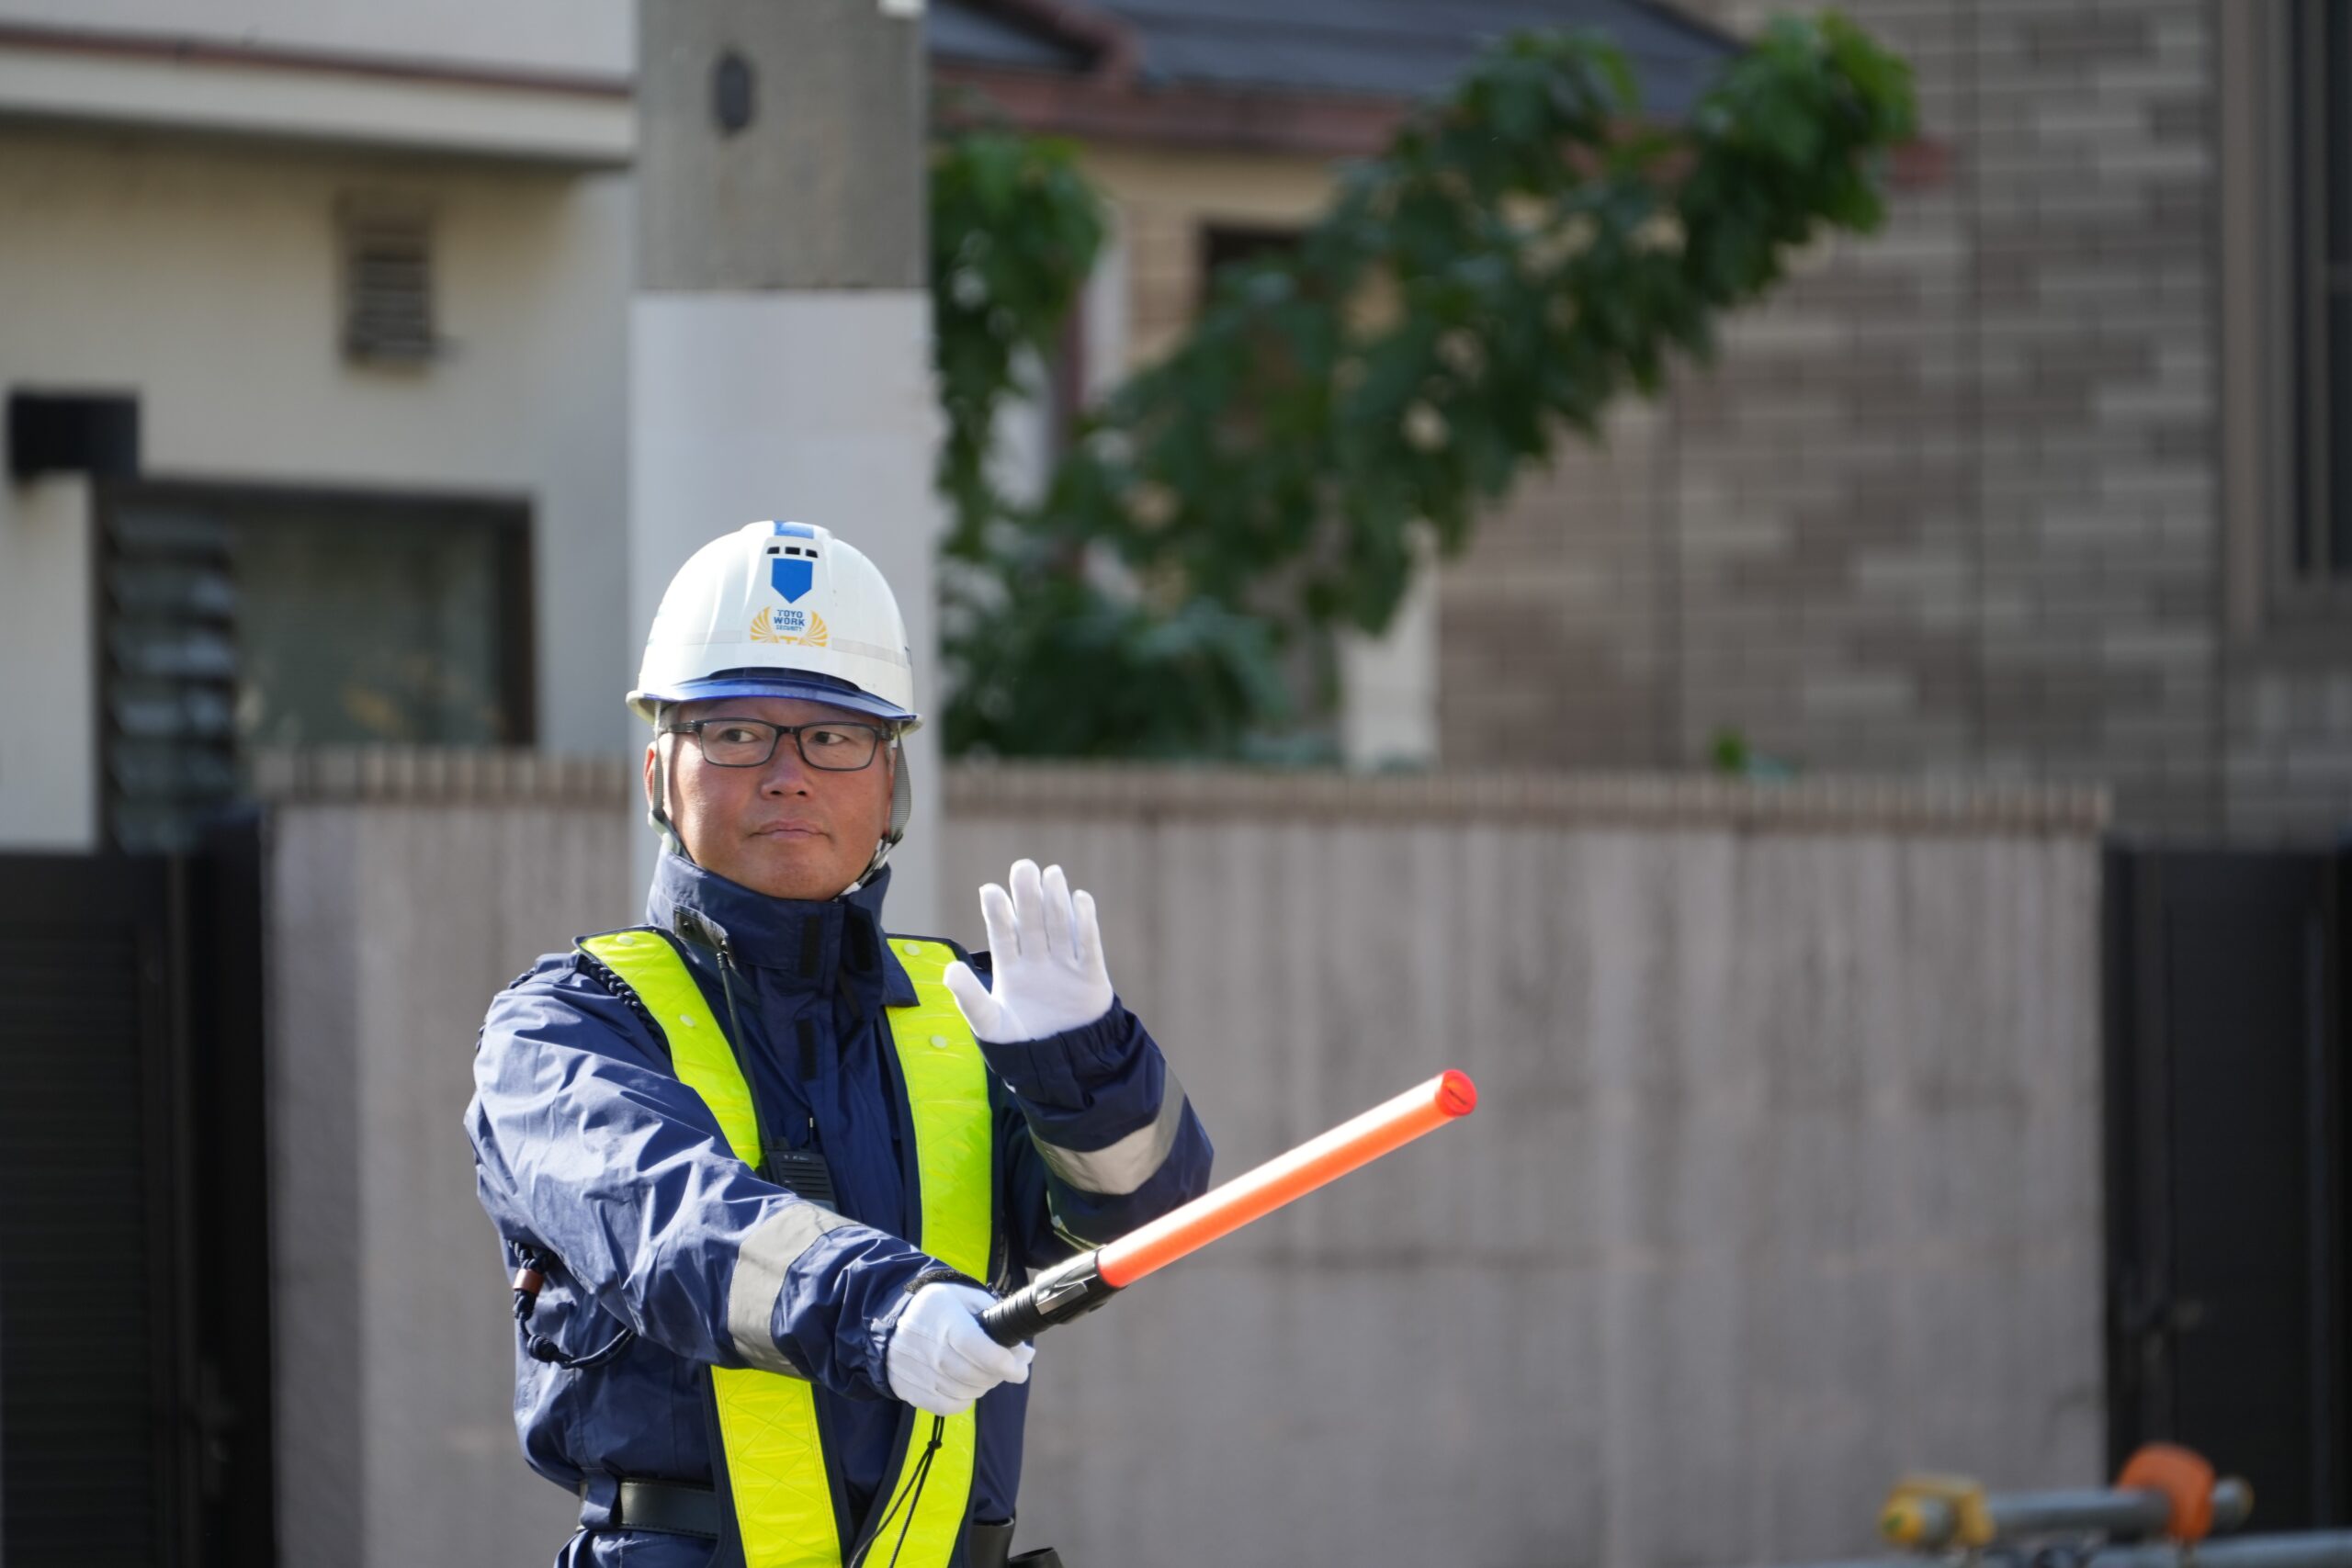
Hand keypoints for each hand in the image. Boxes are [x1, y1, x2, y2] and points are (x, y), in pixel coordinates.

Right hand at [884, 1282, 1033, 1415]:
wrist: (891, 1316)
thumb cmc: (939, 1306)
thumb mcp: (967, 1298)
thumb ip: (997, 1321)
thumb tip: (1024, 1355)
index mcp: (945, 1317)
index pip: (981, 1350)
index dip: (1007, 1364)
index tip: (1020, 1368)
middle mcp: (927, 1346)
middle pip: (975, 1375)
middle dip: (998, 1374)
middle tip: (1006, 1366)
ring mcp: (914, 1370)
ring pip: (964, 1392)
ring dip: (982, 1386)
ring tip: (984, 1371)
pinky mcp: (907, 1389)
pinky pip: (947, 1406)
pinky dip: (964, 1399)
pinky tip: (966, 1385)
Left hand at [942, 860, 1113, 1044]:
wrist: (1062, 1065)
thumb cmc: (1020, 1043)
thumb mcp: (990, 1025)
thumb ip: (970, 999)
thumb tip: (950, 970)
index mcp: (1010, 968)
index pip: (1003, 934)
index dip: (998, 912)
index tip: (990, 890)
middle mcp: (1037, 960)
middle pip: (1032, 922)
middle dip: (1028, 895)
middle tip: (1023, 868)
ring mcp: (1065, 965)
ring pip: (1060, 926)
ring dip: (1056, 900)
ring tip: (1051, 874)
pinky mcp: (1091, 976)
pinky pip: (1089, 945)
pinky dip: (1086, 923)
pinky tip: (1080, 898)